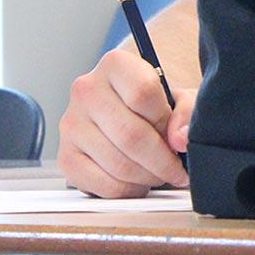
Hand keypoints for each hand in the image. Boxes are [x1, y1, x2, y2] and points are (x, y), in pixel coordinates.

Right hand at [59, 45, 195, 197]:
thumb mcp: (180, 97)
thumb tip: (180, 139)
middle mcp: (86, 90)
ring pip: (118, 164)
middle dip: (162, 161)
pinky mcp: (66, 156)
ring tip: (160, 175)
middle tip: (177, 170)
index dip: (166, 122)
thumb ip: (188, 111)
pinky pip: (102, 185)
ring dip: (148, 177)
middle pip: (130, 135)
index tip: (177, 137)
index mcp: (115, 65)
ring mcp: (71, 124)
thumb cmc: (155, 104)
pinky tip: (139, 182)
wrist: (126, 111)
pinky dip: (128, 190)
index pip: (142, 93)